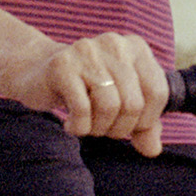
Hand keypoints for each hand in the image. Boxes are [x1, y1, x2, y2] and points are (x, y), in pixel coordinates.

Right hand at [13, 30, 168, 153]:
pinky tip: (71, 124)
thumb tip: (153, 150)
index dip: (146, 120)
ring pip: (110, 107)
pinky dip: (79, 127)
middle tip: (103, 128)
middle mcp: (115, 44)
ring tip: (88, 125)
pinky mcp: (62, 66)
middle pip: (133, 104)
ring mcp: (88, 52)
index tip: (128, 124)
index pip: (158, 92)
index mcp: (136, 48)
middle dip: (120, 128)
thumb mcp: (121, 103)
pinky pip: (82, 109)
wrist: (37, 73)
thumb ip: (143, 125)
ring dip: (99, 128)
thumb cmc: (86, 90)